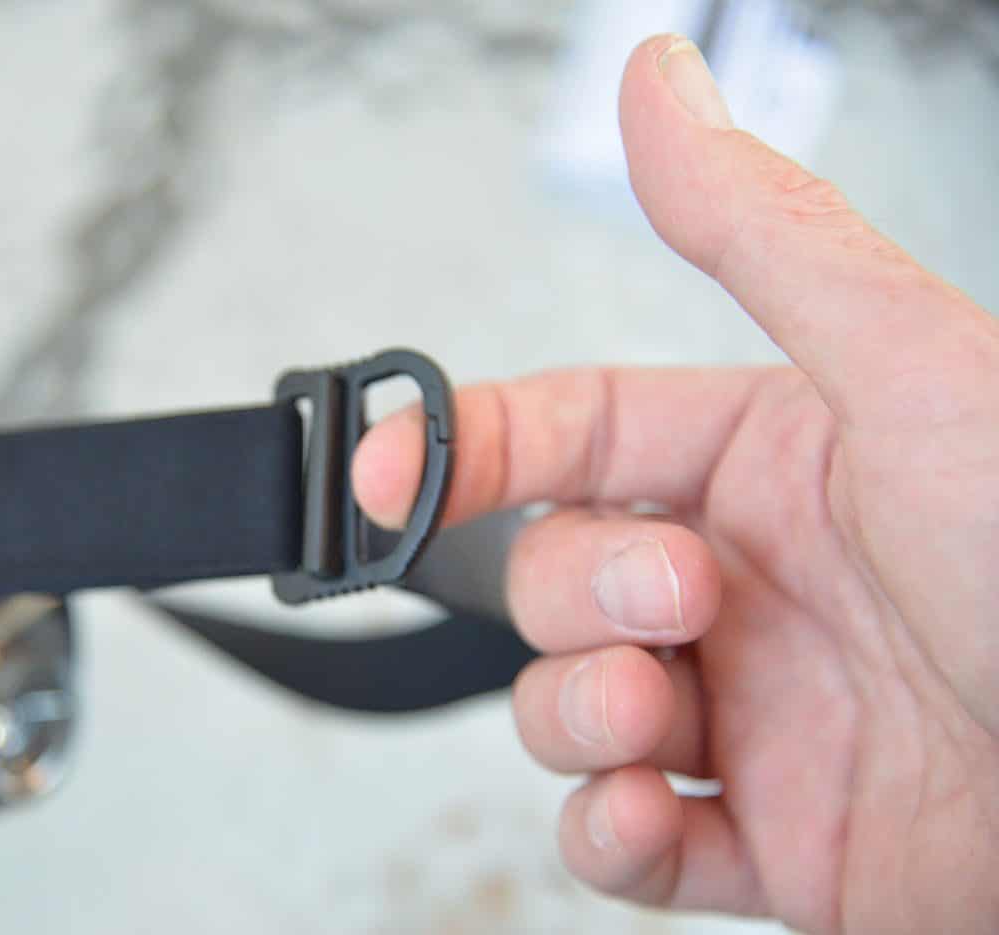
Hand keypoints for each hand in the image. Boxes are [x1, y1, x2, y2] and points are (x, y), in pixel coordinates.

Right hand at [352, 34, 998, 934]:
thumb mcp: (908, 374)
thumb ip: (756, 236)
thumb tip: (659, 86)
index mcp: (771, 465)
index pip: (569, 432)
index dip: (462, 447)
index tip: (382, 474)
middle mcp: (749, 588)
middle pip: (554, 577)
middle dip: (579, 596)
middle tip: (674, 603)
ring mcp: (750, 719)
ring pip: (569, 707)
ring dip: (578, 714)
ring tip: (658, 719)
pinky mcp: (769, 843)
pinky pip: (627, 840)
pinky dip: (607, 834)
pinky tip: (649, 813)